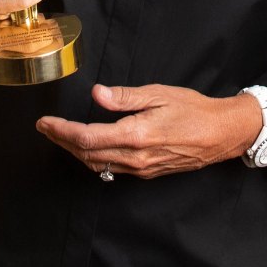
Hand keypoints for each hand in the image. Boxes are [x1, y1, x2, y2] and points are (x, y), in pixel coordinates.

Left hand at [36, 83, 262, 178]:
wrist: (221, 134)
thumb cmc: (193, 109)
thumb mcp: (159, 94)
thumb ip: (125, 96)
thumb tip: (97, 93)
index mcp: (137, 135)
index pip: (88, 137)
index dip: (62, 131)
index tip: (45, 122)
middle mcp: (136, 158)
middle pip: (87, 154)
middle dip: (62, 141)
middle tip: (45, 127)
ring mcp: (141, 169)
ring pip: (97, 165)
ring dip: (75, 151)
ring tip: (59, 135)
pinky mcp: (147, 173)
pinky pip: (112, 169)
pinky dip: (93, 158)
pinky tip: (87, 147)